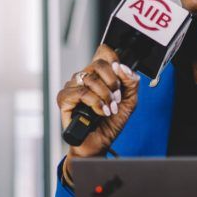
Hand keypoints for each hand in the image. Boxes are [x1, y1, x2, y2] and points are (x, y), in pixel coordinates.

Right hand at [56, 45, 139, 162]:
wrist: (100, 143)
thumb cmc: (110, 123)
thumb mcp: (129, 101)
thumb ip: (131, 82)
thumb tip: (122, 68)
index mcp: (99, 75)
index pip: (103, 53)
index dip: (113, 58)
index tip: (120, 72)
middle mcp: (85, 78)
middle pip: (99, 63)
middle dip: (113, 82)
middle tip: (117, 97)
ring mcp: (73, 87)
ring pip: (90, 78)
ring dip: (105, 95)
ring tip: (110, 108)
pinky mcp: (65, 99)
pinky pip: (81, 93)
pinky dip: (95, 102)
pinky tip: (100, 111)